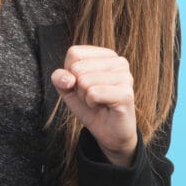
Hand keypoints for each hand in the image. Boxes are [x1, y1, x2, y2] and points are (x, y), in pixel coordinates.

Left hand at [50, 45, 137, 166]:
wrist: (109, 133)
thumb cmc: (91, 106)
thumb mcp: (68, 89)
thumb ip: (60, 77)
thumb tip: (67, 78)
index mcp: (106, 55)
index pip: (74, 53)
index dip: (70, 72)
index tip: (83, 84)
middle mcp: (118, 62)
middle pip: (78, 67)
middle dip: (78, 87)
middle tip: (92, 96)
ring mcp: (125, 76)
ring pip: (84, 81)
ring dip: (85, 96)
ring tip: (98, 101)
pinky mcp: (125, 93)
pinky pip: (93, 93)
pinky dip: (92, 103)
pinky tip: (103, 106)